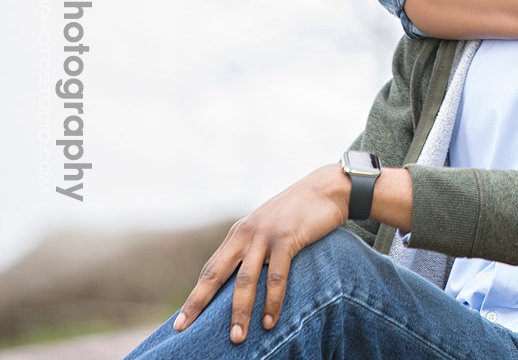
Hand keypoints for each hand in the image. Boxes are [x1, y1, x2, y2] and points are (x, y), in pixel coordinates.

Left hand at [173, 164, 348, 343]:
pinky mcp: (287, 238)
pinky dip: (273, 301)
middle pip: (216, 274)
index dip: (196, 296)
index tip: (181, 322)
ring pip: (246, 280)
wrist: (329, 188)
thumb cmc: (302, 211)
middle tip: (185, 329)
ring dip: (240, 311)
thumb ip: (257, 247)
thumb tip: (248, 279)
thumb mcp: (271, 226)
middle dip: (200, 303)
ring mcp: (266, 235)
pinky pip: (276, 276)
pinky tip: (269, 321)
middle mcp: (246, 233)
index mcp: (239, 233)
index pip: (211, 269)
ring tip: (237, 337)